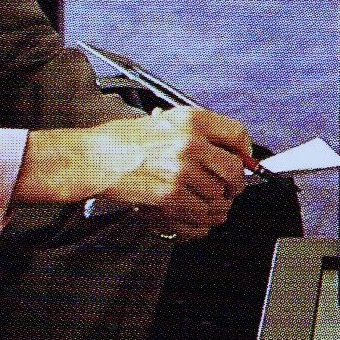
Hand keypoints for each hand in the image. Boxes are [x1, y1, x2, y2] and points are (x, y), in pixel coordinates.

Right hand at [17, 108, 250, 235]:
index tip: (243, 159)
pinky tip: (194, 212)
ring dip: (217, 204)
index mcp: (191, 120)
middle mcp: (190, 144)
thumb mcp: (165, 120)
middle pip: (234, 170)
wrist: (94, 158)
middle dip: (235, 183)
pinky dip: (202, 219)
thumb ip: (198, 132)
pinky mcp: (170, 197)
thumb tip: (227, 148)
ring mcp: (182, 172)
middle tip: (230, 187)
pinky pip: (201, 214)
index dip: (245, 151)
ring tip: (207, 201)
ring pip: (220, 196)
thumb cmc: (123, 140)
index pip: (237, 134)